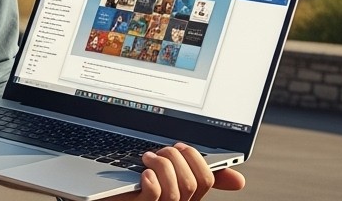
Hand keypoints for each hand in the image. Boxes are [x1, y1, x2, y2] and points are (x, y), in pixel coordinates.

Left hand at [109, 143, 245, 200]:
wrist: (102, 193)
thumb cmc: (133, 185)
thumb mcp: (165, 174)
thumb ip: (196, 172)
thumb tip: (239, 180)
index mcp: (182, 195)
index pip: (206, 180)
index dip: (199, 160)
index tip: (182, 147)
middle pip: (193, 183)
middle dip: (177, 158)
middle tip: (159, 149)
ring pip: (176, 190)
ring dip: (162, 165)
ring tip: (147, 157)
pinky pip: (154, 195)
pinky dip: (151, 180)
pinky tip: (143, 173)